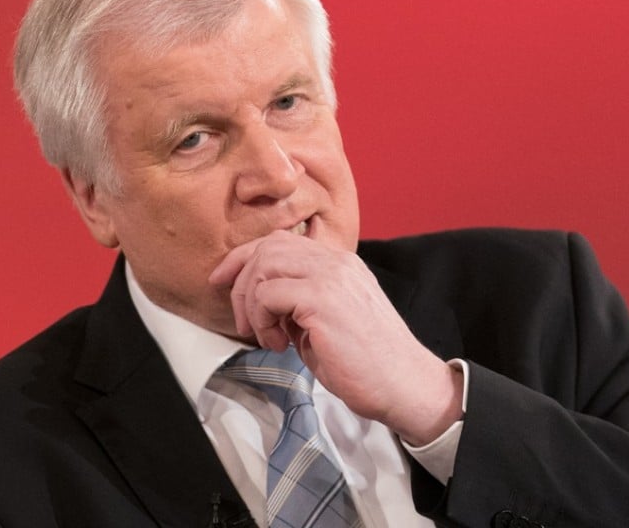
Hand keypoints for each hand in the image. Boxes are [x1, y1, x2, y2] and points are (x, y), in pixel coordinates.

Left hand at [208, 230, 463, 445]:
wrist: (405, 385)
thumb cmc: (369, 364)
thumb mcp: (328, 322)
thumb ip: (299, 305)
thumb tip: (263, 306)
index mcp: (340, 264)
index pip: (280, 242)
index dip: (244, 259)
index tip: (223, 282)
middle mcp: (336, 262)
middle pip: (267, 247)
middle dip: (240, 281)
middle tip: (241, 321)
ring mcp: (330, 277)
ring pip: (264, 265)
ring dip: (252, 303)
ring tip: (267, 336)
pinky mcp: (322, 300)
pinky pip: (269, 294)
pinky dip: (262, 319)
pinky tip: (279, 344)